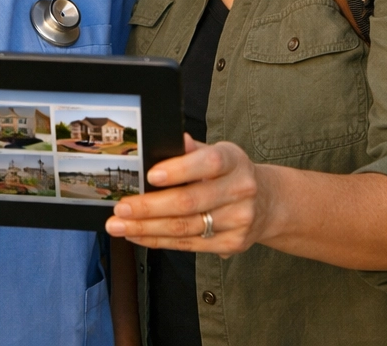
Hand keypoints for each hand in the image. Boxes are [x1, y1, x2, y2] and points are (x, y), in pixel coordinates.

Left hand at [104, 135, 270, 256]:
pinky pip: (188, 245)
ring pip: (185, 228)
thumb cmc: (230, 173)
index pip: (208, 163)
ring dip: (147, 228)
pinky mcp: (232, 244)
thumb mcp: (218, 153)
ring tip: (119, 226)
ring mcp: (238, 220)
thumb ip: (192, 151)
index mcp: (234, 161)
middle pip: (190, 202)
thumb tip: (169, 141)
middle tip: (121, 208)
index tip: (151, 175)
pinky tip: (138, 236)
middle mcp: (240, 191)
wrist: (267, 203)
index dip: (180, 169)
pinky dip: (158, 241)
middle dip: (149, 207)